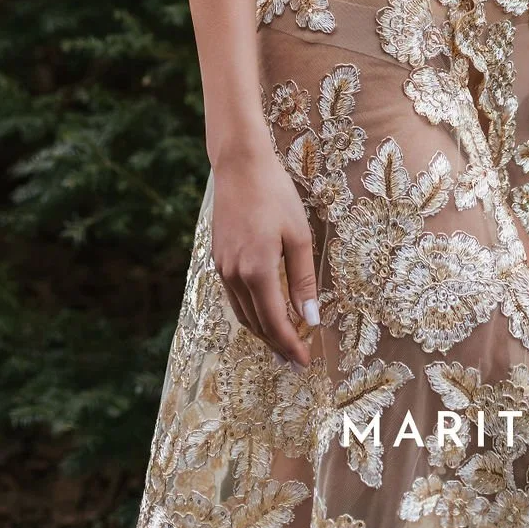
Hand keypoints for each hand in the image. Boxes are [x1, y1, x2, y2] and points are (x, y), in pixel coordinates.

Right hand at [210, 140, 318, 366]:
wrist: (239, 166)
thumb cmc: (275, 194)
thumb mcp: (298, 235)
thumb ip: (303, 280)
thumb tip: (310, 319)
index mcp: (257, 271)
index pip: (275, 322)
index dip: (290, 345)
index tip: (304, 361)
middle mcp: (235, 275)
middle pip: (256, 323)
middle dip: (276, 345)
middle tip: (294, 360)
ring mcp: (222, 268)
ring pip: (242, 313)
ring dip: (261, 332)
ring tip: (280, 344)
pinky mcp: (218, 259)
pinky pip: (234, 297)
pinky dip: (250, 312)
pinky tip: (262, 313)